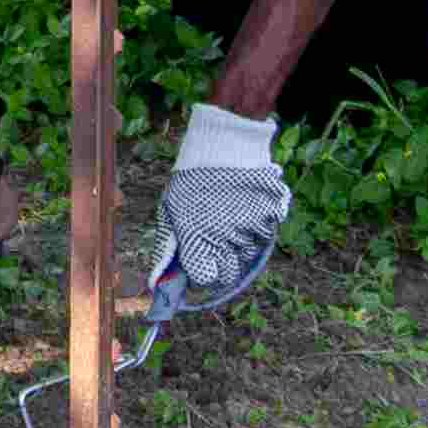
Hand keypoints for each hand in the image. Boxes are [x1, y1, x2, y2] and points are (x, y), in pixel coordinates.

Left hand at [145, 104, 290, 325]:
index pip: (205, 279)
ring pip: (247, 253)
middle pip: (230, 273)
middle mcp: (226, 238)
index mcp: (198, 238)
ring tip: (228, 219)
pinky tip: (243, 211)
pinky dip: (256, 228)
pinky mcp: (270, 215)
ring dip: (239, 244)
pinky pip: (264, 234)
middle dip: (222, 265)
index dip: (201, 274)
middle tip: (215, 246)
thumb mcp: (170, 210)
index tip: (199, 265)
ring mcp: (251, 227)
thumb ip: (168, 247)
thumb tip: (158, 283)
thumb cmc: (192, 179)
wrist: (225, 145)